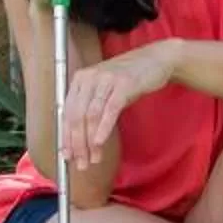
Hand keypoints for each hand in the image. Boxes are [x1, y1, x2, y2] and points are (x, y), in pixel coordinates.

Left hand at [61, 44, 176, 171]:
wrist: (157, 59)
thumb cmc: (129, 78)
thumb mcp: (104, 90)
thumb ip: (90, 108)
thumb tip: (79, 139)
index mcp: (80, 79)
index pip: (67, 112)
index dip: (66, 137)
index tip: (67, 156)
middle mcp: (89, 77)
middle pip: (77, 116)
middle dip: (77, 144)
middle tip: (81, 163)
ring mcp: (106, 79)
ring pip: (91, 115)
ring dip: (90, 141)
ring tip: (93, 158)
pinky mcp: (124, 83)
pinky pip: (110, 109)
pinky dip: (103, 128)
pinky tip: (100, 142)